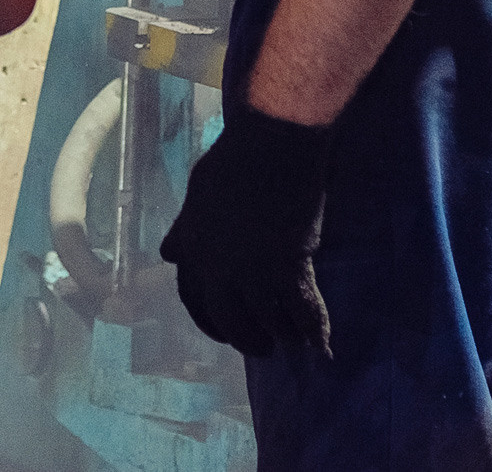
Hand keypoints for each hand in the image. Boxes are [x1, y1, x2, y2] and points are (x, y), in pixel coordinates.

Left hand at [158, 107, 333, 358]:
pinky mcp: (289, 265)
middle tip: (263, 346)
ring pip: (270, 320)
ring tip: (294, 340)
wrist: (271, 144)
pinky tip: (322, 347)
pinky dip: (315, 331)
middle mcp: (218, 267)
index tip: (223, 331)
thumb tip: (169, 254)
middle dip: (247, 339)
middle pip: (230, 320)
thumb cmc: (234, 159)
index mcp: (193, 248)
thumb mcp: (198, 195)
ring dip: (283, 334)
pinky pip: (303, 311)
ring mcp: (253, 269)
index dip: (209, 321)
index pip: (193, 299)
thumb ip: (186, 230)